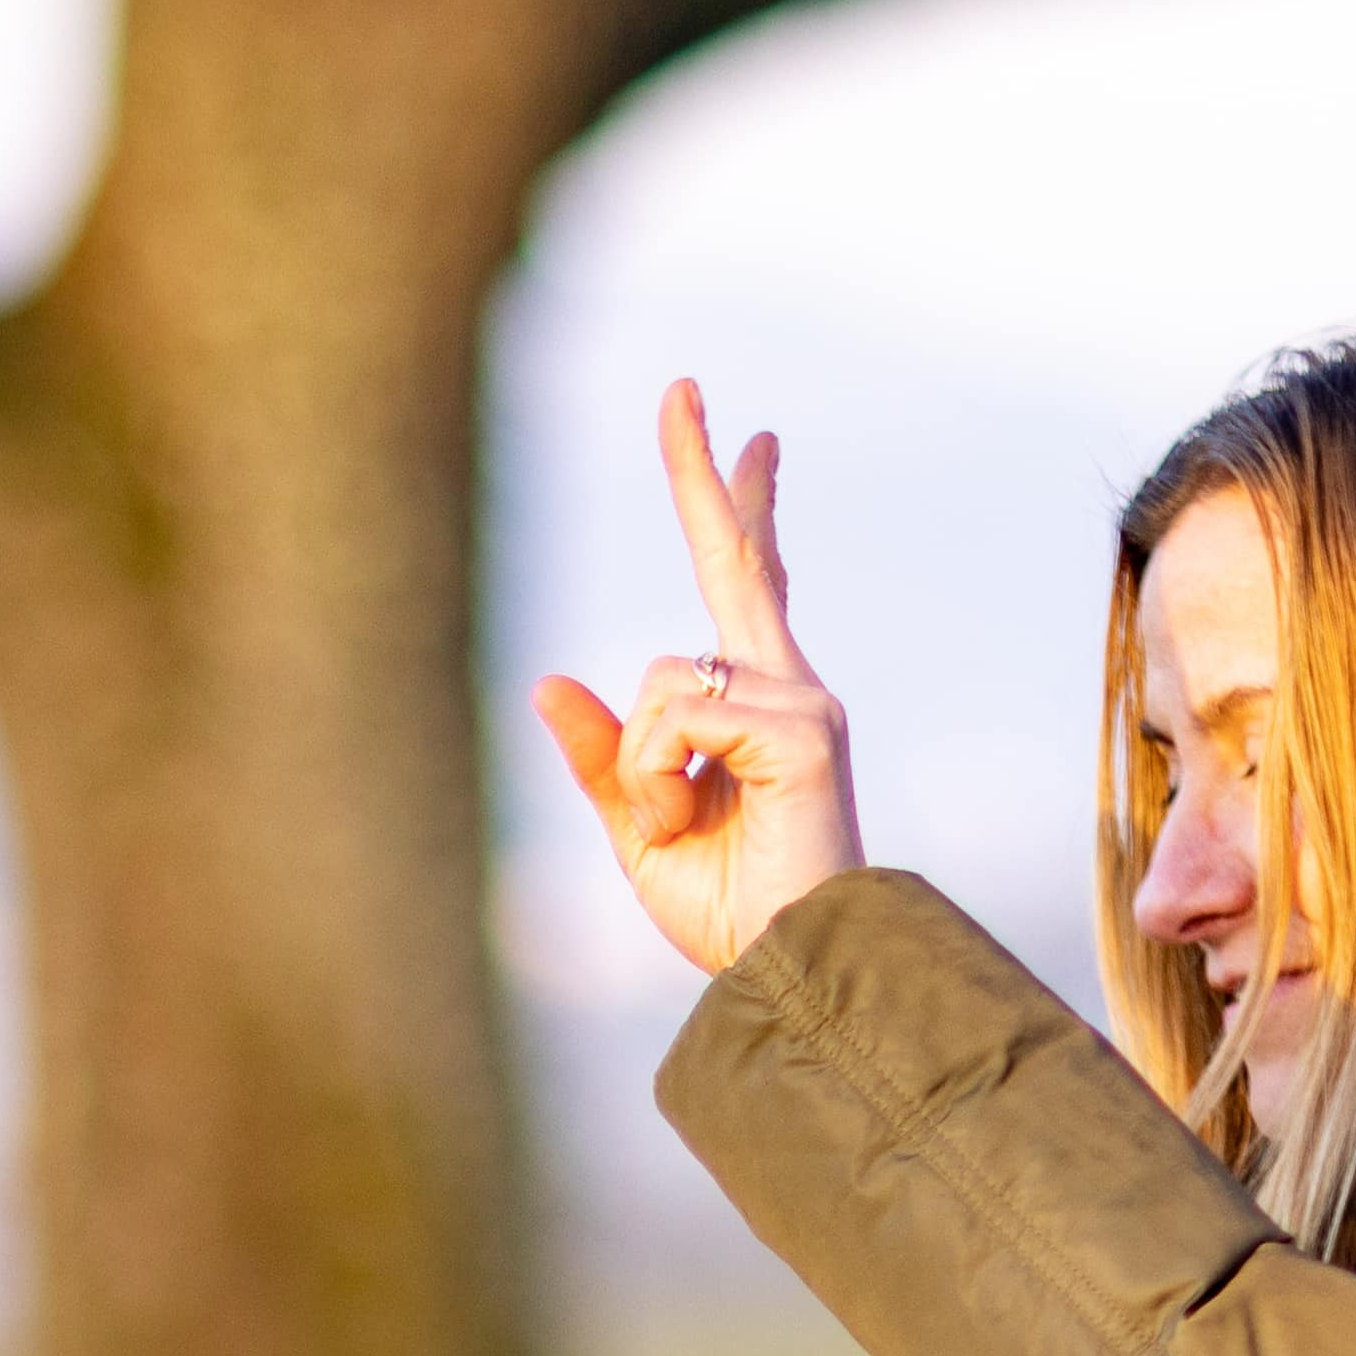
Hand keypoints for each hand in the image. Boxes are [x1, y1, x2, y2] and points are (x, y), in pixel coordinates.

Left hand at [526, 376, 859, 976]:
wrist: (789, 969)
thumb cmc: (731, 912)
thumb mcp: (640, 825)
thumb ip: (602, 757)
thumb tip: (549, 680)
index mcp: (754, 704)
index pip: (746, 582)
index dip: (738, 505)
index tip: (743, 431)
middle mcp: (788, 687)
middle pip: (737, 561)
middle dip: (703, 475)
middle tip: (681, 386)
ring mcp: (804, 703)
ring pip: (662, 681)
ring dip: (643, 766)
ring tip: (682, 825)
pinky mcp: (806, 729)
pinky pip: (678, 718)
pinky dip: (660, 776)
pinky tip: (695, 816)